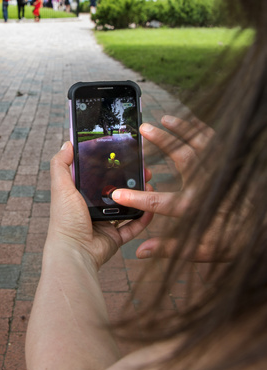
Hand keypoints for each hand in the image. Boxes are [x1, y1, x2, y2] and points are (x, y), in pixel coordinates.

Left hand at [48, 141, 152, 268]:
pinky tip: (151, 208)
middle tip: (143, 170)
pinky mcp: (115, 237)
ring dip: (139, 196)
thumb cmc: (65, 221)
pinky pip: (133, 226)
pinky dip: (143, 218)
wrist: (75, 252)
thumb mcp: (61, 187)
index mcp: (80, 195)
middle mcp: (92, 207)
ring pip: (127, 206)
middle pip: (116, 189)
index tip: (125, 155)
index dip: (111, 164)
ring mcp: (105, 223)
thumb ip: (61, 164)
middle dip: (130, 179)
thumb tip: (67, 143)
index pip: (98, 175)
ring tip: (150, 185)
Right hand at [111, 115, 227, 261]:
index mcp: (195, 208)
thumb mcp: (201, 251)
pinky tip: (191, 122)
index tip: (117, 195)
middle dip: (162, 141)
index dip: (137, 199)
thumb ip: (169, 249)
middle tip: (144, 128)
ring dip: (181, 129)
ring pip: (199, 144)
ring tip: (165, 118)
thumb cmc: (232, 241)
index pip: (160, 203)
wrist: (262, 231)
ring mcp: (219, 172)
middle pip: (181, 157)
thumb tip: (140, 251)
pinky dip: (202, 129)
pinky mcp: (229, 165)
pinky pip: (215, 142)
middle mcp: (206, 185)